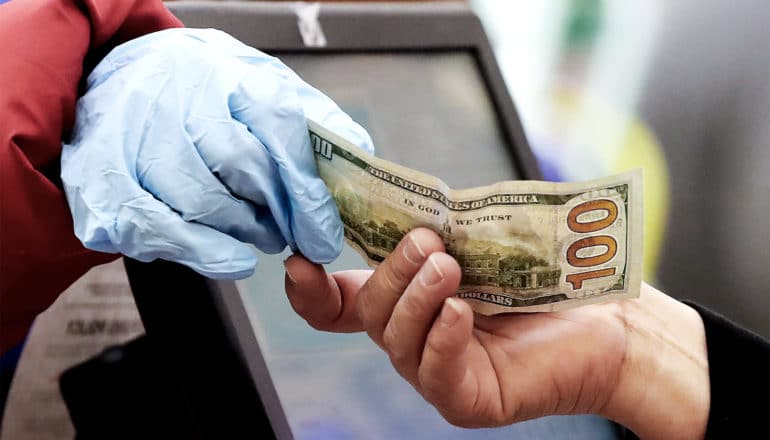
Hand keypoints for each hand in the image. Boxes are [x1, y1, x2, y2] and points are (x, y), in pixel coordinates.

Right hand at [62, 28, 372, 278]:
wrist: (121, 82)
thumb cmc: (205, 93)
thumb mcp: (265, 88)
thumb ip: (316, 123)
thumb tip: (360, 161)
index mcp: (227, 73)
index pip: (279, 128)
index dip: (306, 191)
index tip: (324, 235)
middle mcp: (178, 97)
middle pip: (241, 168)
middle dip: (275, 214)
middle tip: (289, 233)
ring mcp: (134, 137)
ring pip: (202, 204)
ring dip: (241, 233)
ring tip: (255, 232)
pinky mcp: (103, 179)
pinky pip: (158, 230)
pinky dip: (202, 252)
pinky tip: (225, 254)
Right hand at [285, 228, 709, 438]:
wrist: (605, 319)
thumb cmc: (542, 278)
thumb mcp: (478, 244)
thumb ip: (435, 232)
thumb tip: (398, 210)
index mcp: (408, 301)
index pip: (340, 305)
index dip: (311, 291)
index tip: (300, 261)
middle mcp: (413, 338)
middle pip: (372, 311)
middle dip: (393, 272)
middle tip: (428, 242)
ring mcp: (435, 372)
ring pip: (397, 340)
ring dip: (417, 297)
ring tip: (449, 267)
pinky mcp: (465, 399)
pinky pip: (435, 372)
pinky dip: (441, 337)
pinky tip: (461, 313)